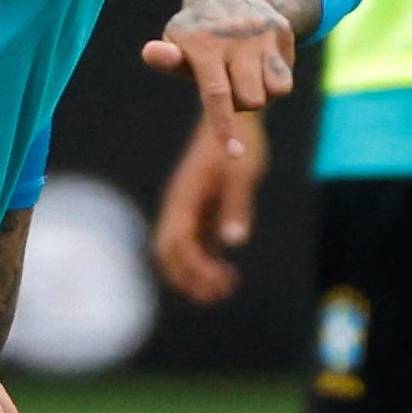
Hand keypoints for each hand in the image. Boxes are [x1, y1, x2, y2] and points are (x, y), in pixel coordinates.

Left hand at [142, 0, 305, 164]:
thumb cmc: (195, 34)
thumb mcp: (176, 43)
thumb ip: (166, 59)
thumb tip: (150, 52)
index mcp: (203, 43)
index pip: (216, 92)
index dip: (225, 125)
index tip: (234, 154)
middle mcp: (235, 37)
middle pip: (249, 101)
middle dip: (240, 103)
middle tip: (227, 82)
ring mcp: (262, 34)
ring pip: (272, 93)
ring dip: (258, 95)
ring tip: (242, 74)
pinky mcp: (282, 33)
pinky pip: (285, 82)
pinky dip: (275, 84)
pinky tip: (260, 66)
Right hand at [152, 107, 266, 303]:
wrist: (236, 117)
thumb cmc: (239, 144)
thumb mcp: (242, 175)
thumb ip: (236, 207)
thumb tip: (234, 242)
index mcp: (183, 199)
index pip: (176, 243)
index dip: (194, 267)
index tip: (219, 281)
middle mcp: (180, 208)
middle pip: (170, 254)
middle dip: (189, 279)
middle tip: (220, 295)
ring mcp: (190, 211)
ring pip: (183, 253)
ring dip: (198, 275)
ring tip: (227, 289)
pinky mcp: (203, 212)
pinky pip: (198, 246)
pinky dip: (208, 264)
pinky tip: (230, 275)